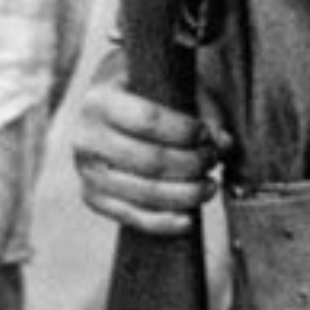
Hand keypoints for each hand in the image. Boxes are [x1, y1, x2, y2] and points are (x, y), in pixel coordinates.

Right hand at [71, 71, 216, 239]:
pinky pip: (131, 217)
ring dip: (186, 194)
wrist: (109, 110)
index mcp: (99, 100)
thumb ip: (201, 111)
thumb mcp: (171, 87)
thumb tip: (224, 145)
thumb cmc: (147, 94)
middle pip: (150, 160)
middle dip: (191, 164)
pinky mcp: (91, 197)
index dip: (186, 132)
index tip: (206, 135)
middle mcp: (85, 136)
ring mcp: (86, 170)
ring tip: (209, 186)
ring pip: (144, 192)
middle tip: (212, 160)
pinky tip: (189, 219)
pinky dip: (164, 222)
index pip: (148, 120)